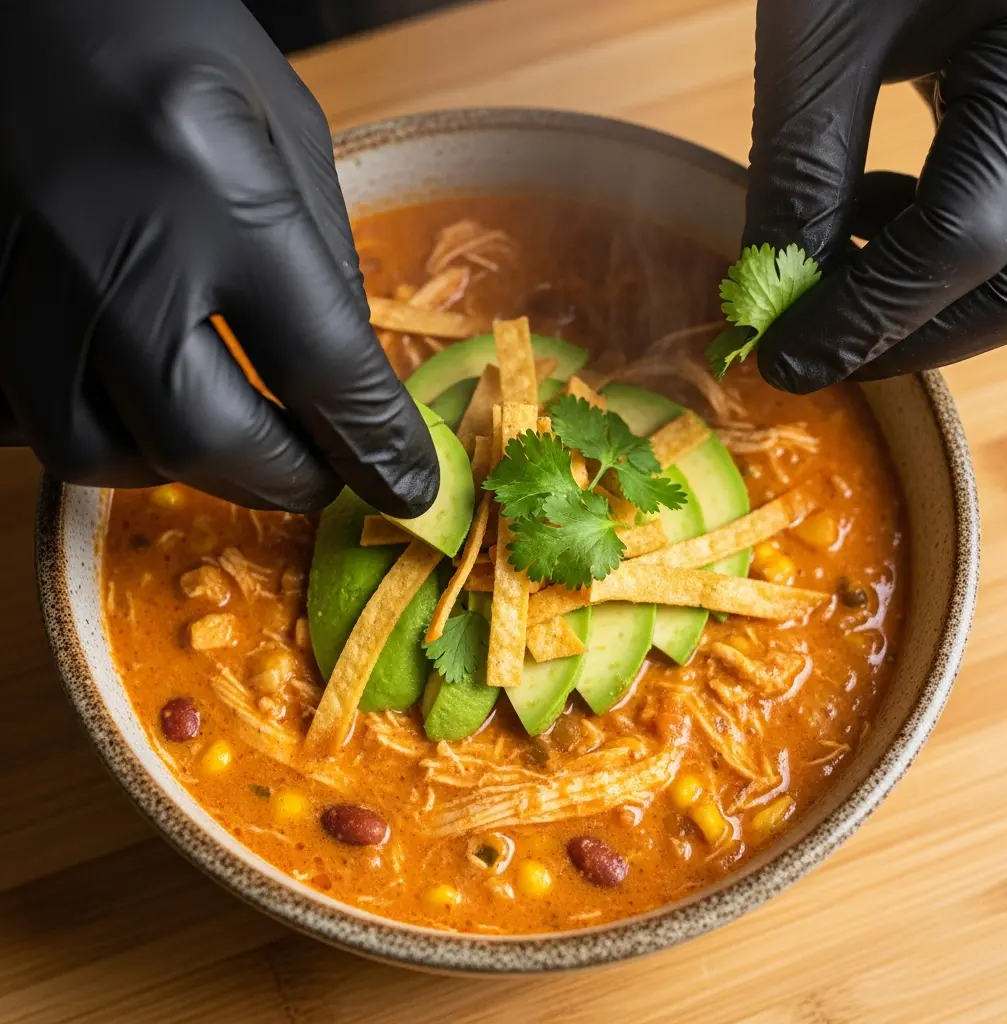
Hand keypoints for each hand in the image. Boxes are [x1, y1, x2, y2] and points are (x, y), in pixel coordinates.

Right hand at [0, 0, 437, 514]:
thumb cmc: (173, 42)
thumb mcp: (286, 133)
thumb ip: (322, 269)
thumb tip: (347, 395)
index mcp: (215, 187)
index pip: (319, 365)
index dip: (374, 444)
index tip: (407, 485)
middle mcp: (107, 243)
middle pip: (198, 435)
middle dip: (279, 478)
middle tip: (318, 473)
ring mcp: (18, 274)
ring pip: (90, 448)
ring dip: (178, 467)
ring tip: (228, 437)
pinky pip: (18, 416)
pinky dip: (89, 428)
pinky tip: (132, 397)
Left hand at [745, 0, 1006, 391]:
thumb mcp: (826, 22)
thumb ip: (802, 168)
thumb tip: (775, 295)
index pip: (967, 242)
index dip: (866, 317)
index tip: (784, 361)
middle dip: (907, 329)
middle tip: (812, 343)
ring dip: (929, 293)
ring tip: (840, 255)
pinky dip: (955, 243)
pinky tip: (887, 208)